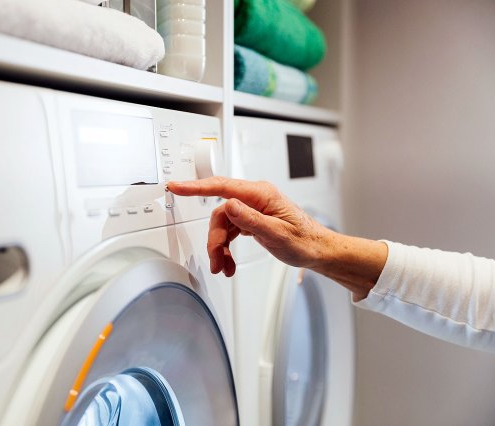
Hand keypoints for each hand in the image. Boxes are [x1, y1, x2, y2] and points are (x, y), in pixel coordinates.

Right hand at [167, 177, 387, 300]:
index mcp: (261, 194)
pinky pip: (231, 231)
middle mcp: (255, 198)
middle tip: (216, 260)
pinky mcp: (252, 218)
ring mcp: (253, 208)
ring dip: (220, 247)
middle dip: (215, 239)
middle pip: (220, 213)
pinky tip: (229, 262)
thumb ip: (250, 220)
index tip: (176, 187)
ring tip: (223, 266)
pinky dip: (227, 247)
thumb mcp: (277, 234)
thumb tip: (229, 206)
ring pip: (223, 224)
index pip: (222, 187)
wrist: (318, 250)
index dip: (196, 187)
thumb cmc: (305, 241)